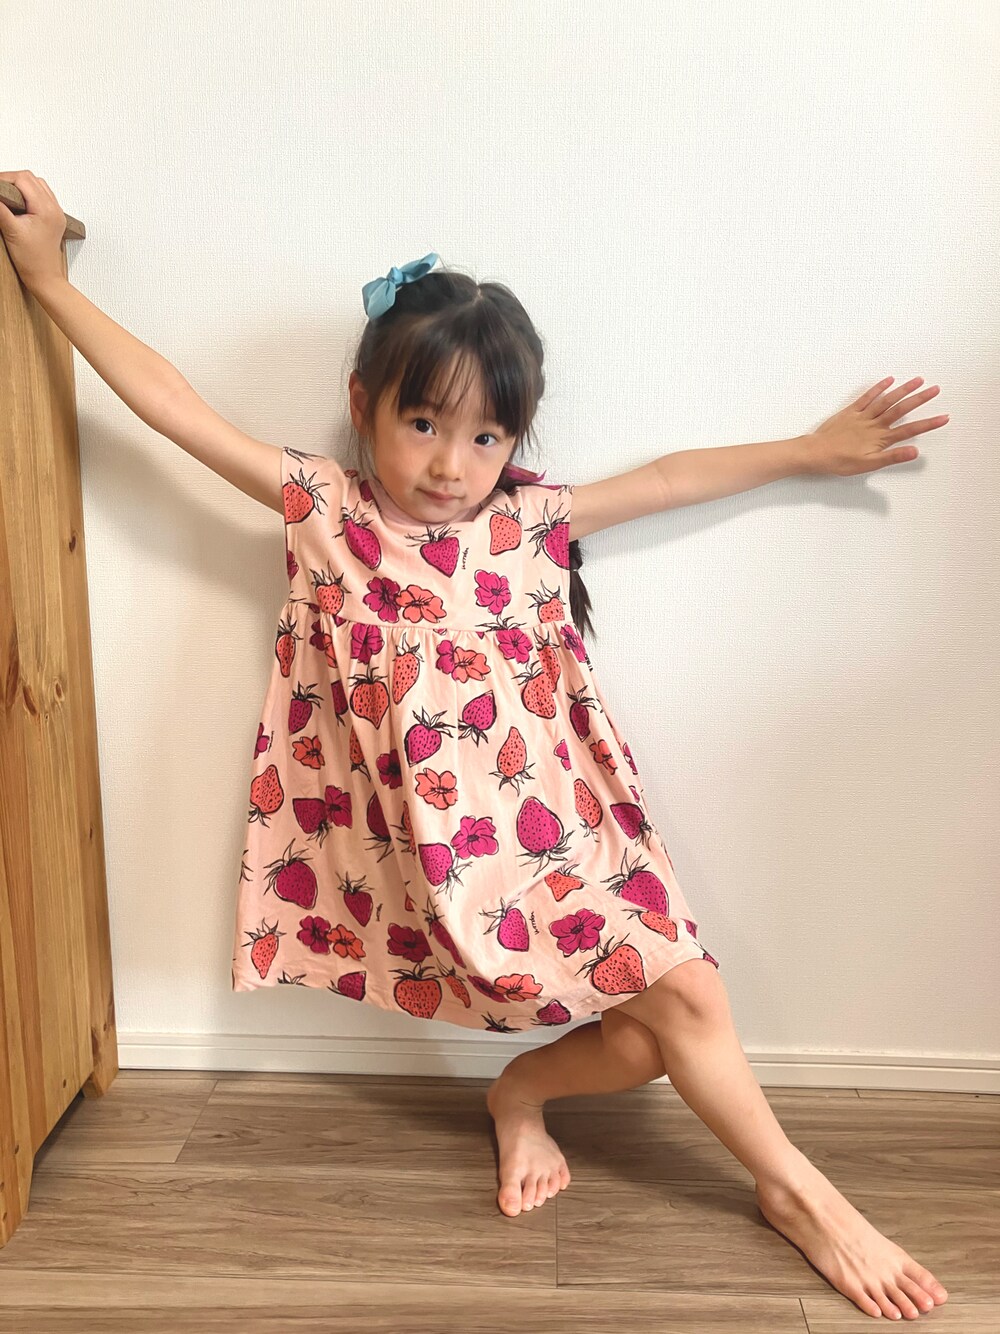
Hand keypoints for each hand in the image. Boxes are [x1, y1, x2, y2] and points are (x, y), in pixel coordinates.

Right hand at [0, 170, 67, 288]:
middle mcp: (54, 209)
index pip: (23, 179)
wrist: (45, 277)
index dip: (5, 179)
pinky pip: (43, 195)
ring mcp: (56, 213)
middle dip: (12, 180)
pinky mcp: (54, 218)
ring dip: (21, 185)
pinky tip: (19, 202)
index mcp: (46, 209)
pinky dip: (29, 193)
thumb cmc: (31, 260)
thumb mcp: (10, 230)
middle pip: (30, 178)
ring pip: (37, 185)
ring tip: (7, 195)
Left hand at [805, 377, 948, 475]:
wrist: (815, 453)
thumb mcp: (868, 464)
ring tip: (918, 380)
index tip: (944, 417)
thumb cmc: (840, 461)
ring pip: (886, 400)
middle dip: (919, 399)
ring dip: (903, 389)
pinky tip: (889, 380)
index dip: (928, 424)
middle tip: (936, 389)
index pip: (909, 430)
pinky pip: (867, 397)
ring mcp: (862, 416)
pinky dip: (878, 388)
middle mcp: (874, 424)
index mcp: (880, 438)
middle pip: (901, 409)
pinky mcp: (851, 411)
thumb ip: (892, 457)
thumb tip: (915, 452)